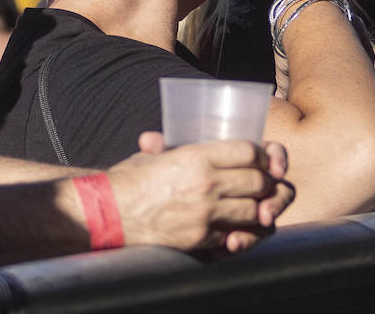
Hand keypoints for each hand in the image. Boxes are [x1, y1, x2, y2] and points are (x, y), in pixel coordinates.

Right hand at [110, 134, 294, 252]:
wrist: (107, 213)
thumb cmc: (130, 179)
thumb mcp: (158, 153)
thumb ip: (180, 146)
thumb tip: (190, 135)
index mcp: (198, 155)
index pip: (249, 150)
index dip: (262, 154)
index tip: (262, 159)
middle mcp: (206, 183)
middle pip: (259, 181)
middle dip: (267, 182)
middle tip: (265, 184)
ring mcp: (205, 213)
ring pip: (253, 210)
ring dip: (259, 208)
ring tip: (256, 205)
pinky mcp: (200, 238)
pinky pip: (235, 235)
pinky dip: (241, 232)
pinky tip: (238, 226)